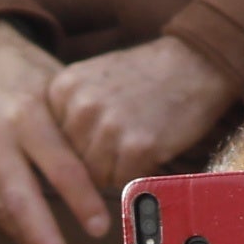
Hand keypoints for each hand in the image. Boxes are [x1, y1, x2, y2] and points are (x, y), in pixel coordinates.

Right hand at [0, 22, 103, 243]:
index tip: (100, 229)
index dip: (81, 200)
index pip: (60, 166)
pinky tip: (25, 236)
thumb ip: (77, 133)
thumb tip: (117, 177)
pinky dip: (4, 222)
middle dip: (39, 232)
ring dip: (23, 236)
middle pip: (19, 195)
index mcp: (27, 110)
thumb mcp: (58, 90)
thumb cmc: (29, 76)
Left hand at [42, 37, 236, 192]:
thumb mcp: (90, 81)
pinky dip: (138, 173)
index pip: (51, 144)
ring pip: (96, 178)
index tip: (95, 137)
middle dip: (94, 163)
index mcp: (62, 89)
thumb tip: (48, 161)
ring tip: (134, 145)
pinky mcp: (138, 144)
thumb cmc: (142, 78)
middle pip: (72, 164)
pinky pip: (125, 181)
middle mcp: (81, 106)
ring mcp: (110, 125)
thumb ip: (66, 113)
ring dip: (117, 170)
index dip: (74, 148)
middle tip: (120, 142)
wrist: (194, 62)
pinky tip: (150, 149)